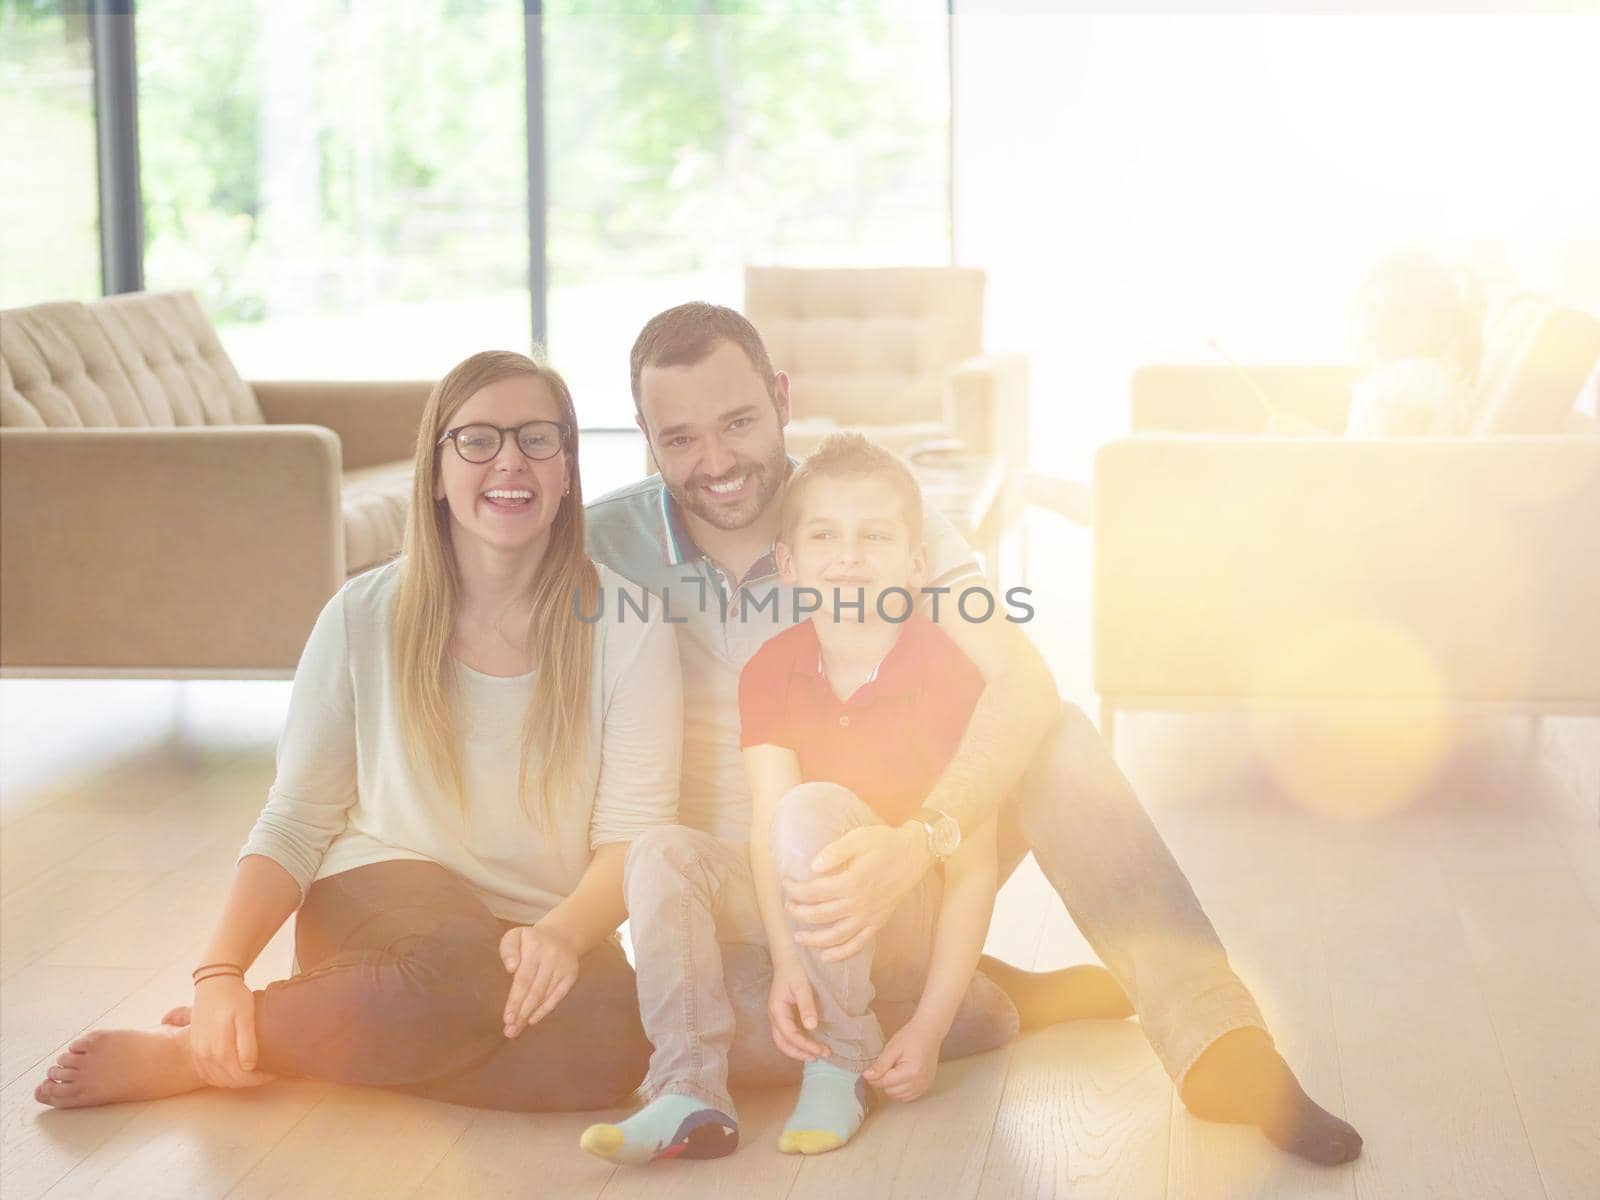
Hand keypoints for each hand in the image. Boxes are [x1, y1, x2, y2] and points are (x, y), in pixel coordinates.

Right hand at [189, 975, 274, 1088]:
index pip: (240, 1076)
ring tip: (253, 1072)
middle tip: (266, 1073)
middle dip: (249, 1081)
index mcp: (219, 1049)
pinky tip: (233, 1070)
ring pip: (217, 1079)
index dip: (258, 1079)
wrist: (214, 982)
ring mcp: (197, 1052)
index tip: (273, 1072)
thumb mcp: (246, 1016)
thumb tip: (249, 1067)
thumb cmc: (234, 997)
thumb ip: (247, 1043)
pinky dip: (220, 1076)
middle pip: (229, 1080)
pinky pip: (206, 1072)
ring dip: (235, 1080)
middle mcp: (205, 1055)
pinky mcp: (194, 1048)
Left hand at [499, 924, 579, 1036]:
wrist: (562, 935)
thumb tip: (511, 968)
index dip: (515, 1000)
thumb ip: (508, 950)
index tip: (507, 1018)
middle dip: (521, 1012)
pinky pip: (558, 996)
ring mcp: (563, 967)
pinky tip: (532, 1020)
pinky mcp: (571, 975)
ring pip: (545, 995)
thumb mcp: (515, 936)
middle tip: (509, 1031)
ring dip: (530, 1014)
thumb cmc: (530, 941)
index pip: (524, 978)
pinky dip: (545, 1009)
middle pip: (535, 990)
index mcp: (534, 947)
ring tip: (516, 1029)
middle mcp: (551, 957)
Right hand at [768, 954, 827, 1062]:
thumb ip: (806, 1005)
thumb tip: (811, 1027)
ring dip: (799, 1049)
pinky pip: (788, 1033)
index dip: (805, 1045)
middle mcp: (775, 1016)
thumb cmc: (796, 969)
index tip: (821, 1051)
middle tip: (820, 1056)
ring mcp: (778, 1015)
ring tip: (817, 1053)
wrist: (789, 956)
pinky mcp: (784, 1013)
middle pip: (783, 1043)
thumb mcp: (802, 985)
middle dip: (800, 1053)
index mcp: (777, 1010)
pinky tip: (811, 1042)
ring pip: (784, 1040)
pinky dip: (798, 1041)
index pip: (790, 1035)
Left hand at [784, 823, 931, 962]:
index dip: (796, 890)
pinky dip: (841, 954)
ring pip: (836, 936)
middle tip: (788, 906)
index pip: (814, 892)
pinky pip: (857, 944)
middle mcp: (859, 904)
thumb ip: (834, 852)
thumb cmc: (885, 843)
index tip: (786, 883)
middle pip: (820, 915)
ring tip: (799, 937)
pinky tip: (826, 956)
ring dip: (814, 940)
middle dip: (799, 912)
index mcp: (851, 882)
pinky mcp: (878, 923)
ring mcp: (869, 917)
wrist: (914, 854)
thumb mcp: (858, 838)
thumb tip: (812, 867)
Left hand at [863, 1019, 941, 1101]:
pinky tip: (901, 1077)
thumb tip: (867, 1076)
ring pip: (898, 1097)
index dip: (874, 1077)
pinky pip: (908, 1097)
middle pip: (890, 1092)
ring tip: (895, 1070)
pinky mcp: (926, 1087)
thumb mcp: (892, 1048)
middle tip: (887, 1065)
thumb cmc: (911, 1037)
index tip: (870, 1070)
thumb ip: (880, 1064)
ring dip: (892, 1087)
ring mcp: (924, 1086)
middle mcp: (919, 1083)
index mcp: (910, 1073)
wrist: (929, 1032)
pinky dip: (901, 1090)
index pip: (884, 1083)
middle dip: (884, 1081)